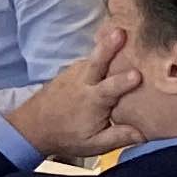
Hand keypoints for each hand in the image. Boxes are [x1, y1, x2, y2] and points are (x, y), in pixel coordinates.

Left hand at [4, 33, 140, 161]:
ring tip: (120, 31)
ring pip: (92, 57)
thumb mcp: (93, 145)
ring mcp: (74, 74)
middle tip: (120, 32)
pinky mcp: (70, 70)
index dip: (123, 82)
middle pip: (97, 62)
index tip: (137, 74)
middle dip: (109, 47)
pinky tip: (110, 42)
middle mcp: (83, 83)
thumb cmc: (66, 136)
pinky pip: (87, 59)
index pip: (109, 89)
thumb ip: (118, 137)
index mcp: (91, 102)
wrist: (32, 127)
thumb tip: (144, 134)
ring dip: (105, 44)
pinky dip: (98, 51)